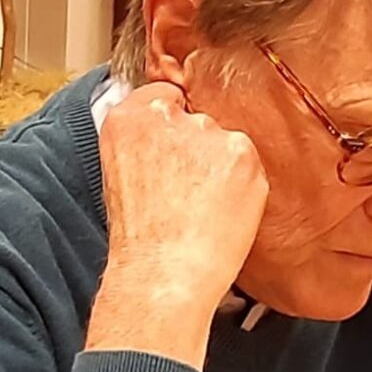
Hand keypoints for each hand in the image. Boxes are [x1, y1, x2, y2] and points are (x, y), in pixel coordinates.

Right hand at [98, 82, 268, 311]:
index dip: (174, 127)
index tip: (175, 150)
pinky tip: (221, 212)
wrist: (163, 274)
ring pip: (225, 142)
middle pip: (198, 119)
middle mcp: (165, 116)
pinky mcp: (240, 153)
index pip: (164, 97)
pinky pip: (249, 164)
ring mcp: (206, 133)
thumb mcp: (121, 177)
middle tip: (188, 193)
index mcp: (127, 119)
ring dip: (222, 168)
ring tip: (204, 208)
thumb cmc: (142, 241)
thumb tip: (168, 140)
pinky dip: (244, 186)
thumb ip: (144, 144)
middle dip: (199, 150)